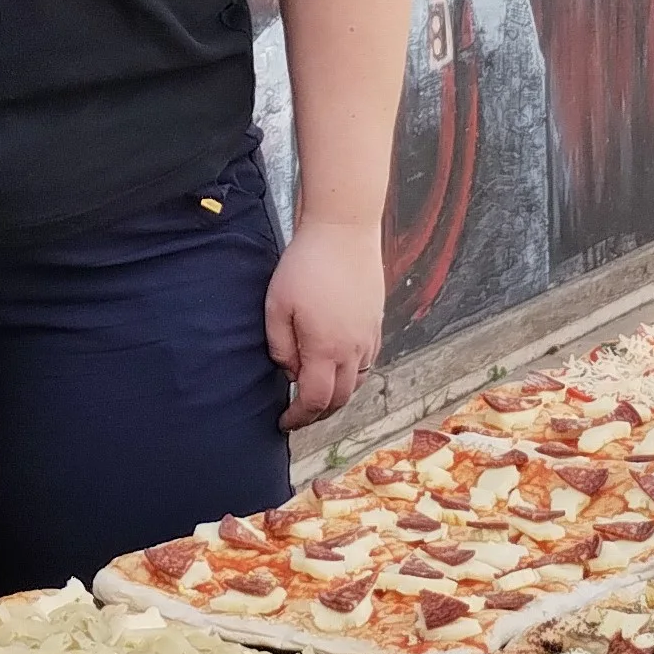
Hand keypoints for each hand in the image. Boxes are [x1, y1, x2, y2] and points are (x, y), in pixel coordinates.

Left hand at [265, 220, 384, 430]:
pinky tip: (338, 364)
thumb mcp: (277, 305)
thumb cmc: (306, 264)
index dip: (299, 418)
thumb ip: (280, 346)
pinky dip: (352, 373)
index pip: (315, 401)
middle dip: (319, 413)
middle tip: (300, 414)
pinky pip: (367, 360)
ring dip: (338, 394)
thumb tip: (290, 370)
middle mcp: (354, 349)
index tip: (284, 423)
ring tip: (318, 391)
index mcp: (326, 349)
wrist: (344, 230)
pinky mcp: (376, 321)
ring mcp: (369, 336)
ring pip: (357, 382)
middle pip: (340, 398)